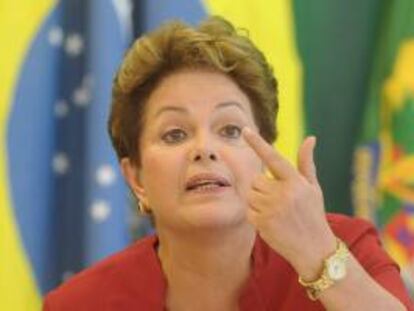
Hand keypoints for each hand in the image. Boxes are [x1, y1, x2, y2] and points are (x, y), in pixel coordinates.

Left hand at [242, 127, 335, 278]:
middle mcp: (284, 194)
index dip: (258, 143)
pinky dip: (255, 214)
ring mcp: (272, 209)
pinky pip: (248, 210)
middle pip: (256, 180)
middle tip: (277, 200)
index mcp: (296, 182)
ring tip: (275, 211)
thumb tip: (310, 138)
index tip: (245, 130)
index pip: (274, 158)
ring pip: (250, 194)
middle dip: (262, 187)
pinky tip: (270, 221)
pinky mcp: (262, 223)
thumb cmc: (313, 214)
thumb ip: (306, 163)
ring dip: (257, 200)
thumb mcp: (313, 188)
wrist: (314, 249)